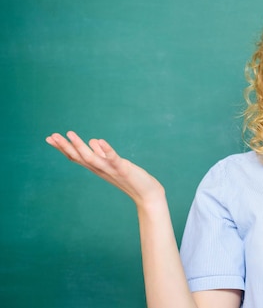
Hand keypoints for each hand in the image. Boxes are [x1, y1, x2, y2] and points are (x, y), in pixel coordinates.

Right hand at [46, 131, 164, 205]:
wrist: (147, 194)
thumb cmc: (131, 178)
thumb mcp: (114, 164)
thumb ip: (103, 153)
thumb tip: (93, 141)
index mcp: (98, 167)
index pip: (77, 157)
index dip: (63, 148)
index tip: (50, 139)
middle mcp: (101, 170)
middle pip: (80, 158)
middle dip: (65, 147)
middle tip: (51, 136)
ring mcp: (111, 170)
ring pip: (92, 158)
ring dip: (80, 146)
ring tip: (70, 134)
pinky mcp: (124, 169)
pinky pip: (114, 159)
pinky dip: (107, 150)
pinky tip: (100, 141)